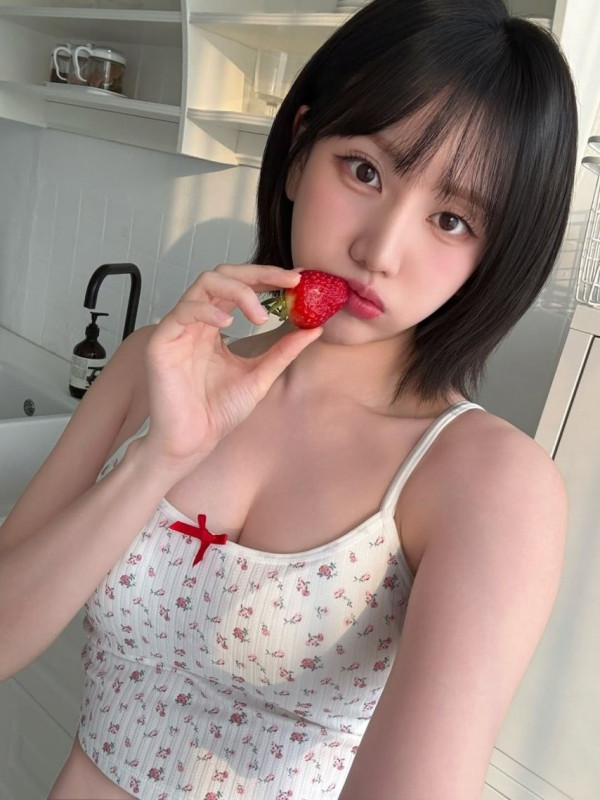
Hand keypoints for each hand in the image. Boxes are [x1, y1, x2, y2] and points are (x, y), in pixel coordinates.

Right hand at [142, 264, 320, 470]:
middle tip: (288, 282)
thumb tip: (314, 329)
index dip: (268, 277)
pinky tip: (228, 322)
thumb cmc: (219, 411)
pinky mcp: (162, 342)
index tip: (297, 279)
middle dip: (258, 273)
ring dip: (238, 291)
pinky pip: (183, 311)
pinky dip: (208, 310)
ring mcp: (179, 328)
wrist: (195, 440)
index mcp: (216, 324)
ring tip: (260, 316)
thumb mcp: (261, 375)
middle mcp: (197, 320)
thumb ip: (283, 351)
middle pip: (223, 274)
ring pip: (204, 283)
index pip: (240, 285)